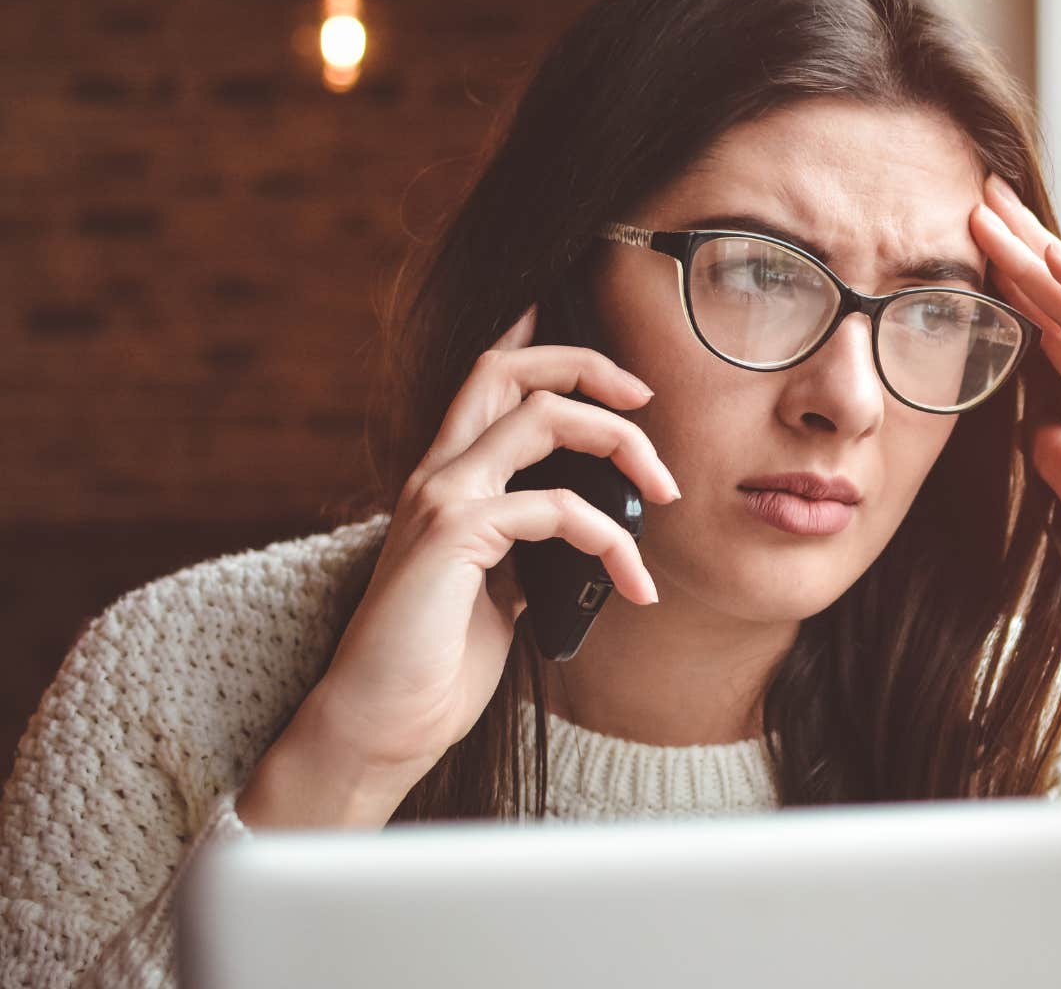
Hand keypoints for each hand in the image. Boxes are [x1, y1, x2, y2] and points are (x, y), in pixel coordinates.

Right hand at [299, 303, 680, 795]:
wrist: (381, 728)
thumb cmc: (434, 668)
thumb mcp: (497, 595)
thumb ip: (528, 551)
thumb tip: (583, 536)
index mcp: (447, 483)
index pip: (484, 384)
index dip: (535, 345)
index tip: (596, 346)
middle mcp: (438, 476)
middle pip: (505, 370)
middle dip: (587, 365)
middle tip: (646, 400)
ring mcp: (442, 500)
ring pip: (541, 416)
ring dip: (622, 443)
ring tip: (666, 493)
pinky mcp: (455, 536)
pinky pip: (558, 507)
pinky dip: (612, 538)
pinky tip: (634, 583)